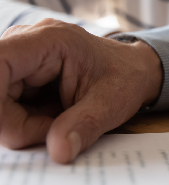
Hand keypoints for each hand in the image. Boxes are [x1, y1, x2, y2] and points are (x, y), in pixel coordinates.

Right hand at [0, 19, 161, 163]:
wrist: (132, 70)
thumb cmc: (125, 78)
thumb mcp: (112, 104)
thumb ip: (84, 125)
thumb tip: (59, 152)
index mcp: (50, 40)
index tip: (11, 130)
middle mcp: (25, 42)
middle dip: (16, 123)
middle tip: (56, 131)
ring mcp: (18, 58)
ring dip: (22, 125)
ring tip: (59, 120)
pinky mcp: (15, 74)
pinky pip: (4, 106)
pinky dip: (24, 122)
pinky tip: (51, 117)